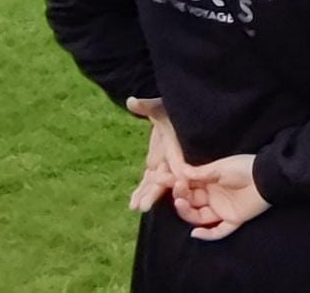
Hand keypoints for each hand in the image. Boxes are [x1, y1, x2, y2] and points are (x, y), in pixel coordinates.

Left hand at [126, 96, 186, 212]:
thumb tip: (131, 101)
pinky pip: (149, 180)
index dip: (178, 172)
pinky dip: (142, 190)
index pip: (179, 159)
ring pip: (156, 182)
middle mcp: (172, 156)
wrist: (170, 111)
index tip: (177, 184)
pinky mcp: (156, 164)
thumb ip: (146, 106)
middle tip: (144, 206)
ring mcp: (163, 162)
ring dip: (146, 195)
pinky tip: (132, 204)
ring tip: (135, 208)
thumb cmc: (168, 106)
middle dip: (156, 191)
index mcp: (176, 144)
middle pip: (166, 176)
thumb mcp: (158, 105)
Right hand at [173, 154, 270, 240]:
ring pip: (199, 217)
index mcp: (209, 183)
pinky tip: (195, 233)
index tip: (161, 179)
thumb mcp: (220, 167)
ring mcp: (222, 210)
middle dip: (180, 197)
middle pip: (190, 203)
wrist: (267, 175)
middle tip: (176, 189)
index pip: (187, 188)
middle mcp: (213, 197)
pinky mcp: (234, 220)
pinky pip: (219, 232)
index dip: (175, 185)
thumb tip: (179, 172)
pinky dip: (207, 235)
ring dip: (187, 212)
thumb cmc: (244, 167)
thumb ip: (200, 173)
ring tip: (180, 203)